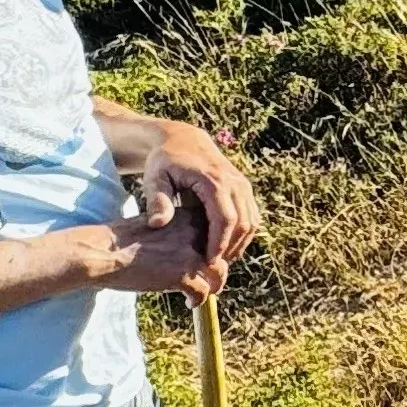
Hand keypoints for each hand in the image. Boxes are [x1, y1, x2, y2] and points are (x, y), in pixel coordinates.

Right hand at [68, 210, 220, 299]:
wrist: (102, 251)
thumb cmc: (121, 240)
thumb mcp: (155, 226)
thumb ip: (175, 232)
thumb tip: (188, 248)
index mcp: (186, 217)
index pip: (215, 232)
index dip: (215, 248)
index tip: (209, 259)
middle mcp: (193, 232)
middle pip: (222, 252)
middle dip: (218, 267)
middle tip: (211, 279)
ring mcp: (190, 253)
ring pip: (219, 273)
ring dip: (214, 285)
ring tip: (207, 292)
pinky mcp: (182, 274)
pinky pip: (202, 292)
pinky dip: (199, 300)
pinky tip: (190, 303)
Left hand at [138, 120, 260, 263]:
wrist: (183, 139)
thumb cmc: (165, 161)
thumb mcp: (154, 178)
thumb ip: (157, 201)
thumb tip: (159, 224)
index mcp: (214, 181)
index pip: (226, 219)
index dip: (220, 244)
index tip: (208, 263)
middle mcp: (234, 182)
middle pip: (244, 223)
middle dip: (232, 248)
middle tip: (214, 267)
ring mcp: (243, 184)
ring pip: (252, 221)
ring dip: (240, 243)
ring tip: (221, 259)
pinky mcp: (245, 188)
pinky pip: (252, 215)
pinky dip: (243, 233)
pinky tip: (226, 245)